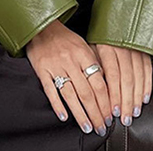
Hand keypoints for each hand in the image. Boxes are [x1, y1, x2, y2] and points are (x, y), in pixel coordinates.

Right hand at [26, 19, 112, 136]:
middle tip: (101, 127)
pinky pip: (50, 90)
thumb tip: (107, 85)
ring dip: (80, 114)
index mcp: (83, 54)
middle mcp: (70, 61)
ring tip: (87, 127)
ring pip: (70, 95)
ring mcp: (55, 66)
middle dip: (96, 113)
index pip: (98, 83)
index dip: (105, 103)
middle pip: (86, 93)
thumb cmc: (64, 37)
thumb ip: (93, 63)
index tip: (110, 116)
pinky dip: (57, 105)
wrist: (41, 25)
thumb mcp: (83, 45)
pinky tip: (64, 116)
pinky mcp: (41, 70)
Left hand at [88, 43, 152, 126]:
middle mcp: (123, 47)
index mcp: (107, 47)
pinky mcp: (145, 51)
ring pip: (139, 77)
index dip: (114, 95)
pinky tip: (144, 98)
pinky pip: (148, 71)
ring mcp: (136, 49)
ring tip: (134, 112)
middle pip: (127, 79)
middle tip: (126, 118)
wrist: (114, 18)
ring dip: (137, 97)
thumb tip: (98, 91)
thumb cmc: (99, 37)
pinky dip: (147, 86)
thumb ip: (95, 67)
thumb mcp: (92, 49)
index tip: (114, 111)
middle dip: (127, 101)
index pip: (112, 75)